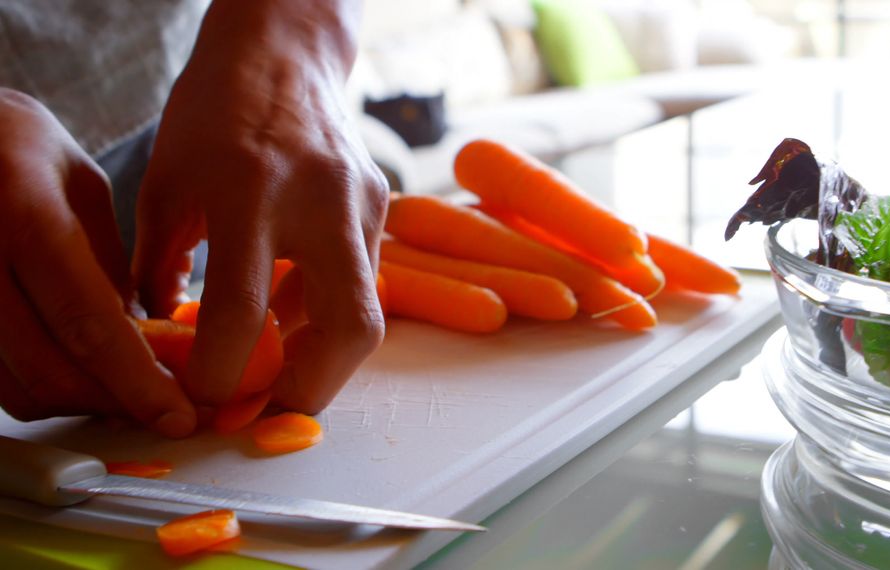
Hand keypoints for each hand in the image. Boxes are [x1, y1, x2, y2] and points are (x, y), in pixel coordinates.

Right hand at [0, 89, 195, 435]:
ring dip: (81, 405)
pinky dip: (42, 391)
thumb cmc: (16, 148)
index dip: (137, 381)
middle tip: (167, 415)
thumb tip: (148, 341)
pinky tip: (80, 379)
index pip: (87, 321)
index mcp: (24, 214)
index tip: (180, 417)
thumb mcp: (79, 185)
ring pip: (18, 389)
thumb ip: (107, 262)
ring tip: (129, 397)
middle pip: (51, 369)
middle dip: (117, 404)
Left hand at [133, 0, 386, 413]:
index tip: (203, 398)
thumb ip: (161, 267)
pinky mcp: (380, 207)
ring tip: (276, 367)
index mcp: (250, 191)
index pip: (242, 311)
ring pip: (364, 313)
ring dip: (320, 356)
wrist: (283, 53)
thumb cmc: (214, 111)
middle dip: (310, 390)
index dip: (220, 372)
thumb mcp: (165, 185)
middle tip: (270, 412)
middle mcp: (319, 201)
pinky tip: (292, 310)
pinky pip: (360, 280)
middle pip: (347, 328)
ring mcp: (361, 204)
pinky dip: (326, 310)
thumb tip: (164, 336)